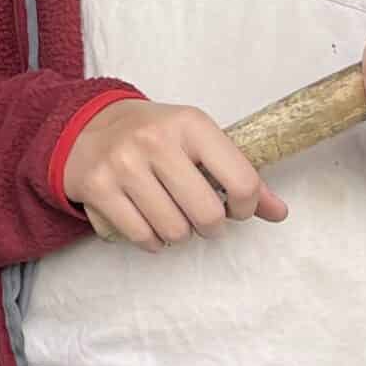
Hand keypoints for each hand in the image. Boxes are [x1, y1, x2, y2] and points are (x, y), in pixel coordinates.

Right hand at [63, 100, 287, 249]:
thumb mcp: (198, 141)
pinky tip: (151, 225)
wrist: (86, 126)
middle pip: (207, 214)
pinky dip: (153, 241)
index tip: (236, 208)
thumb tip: (279, 212)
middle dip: (211, 227)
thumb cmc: (153, 136)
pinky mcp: (98, 187)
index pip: (241, 181)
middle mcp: (156, 141)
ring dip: (180, 235)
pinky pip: (142, 237)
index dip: (246, 208)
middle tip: (202, 218)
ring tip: (174, 218)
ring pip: (174, 231)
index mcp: (190, 124)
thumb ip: (240, 175)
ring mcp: (123, 164)